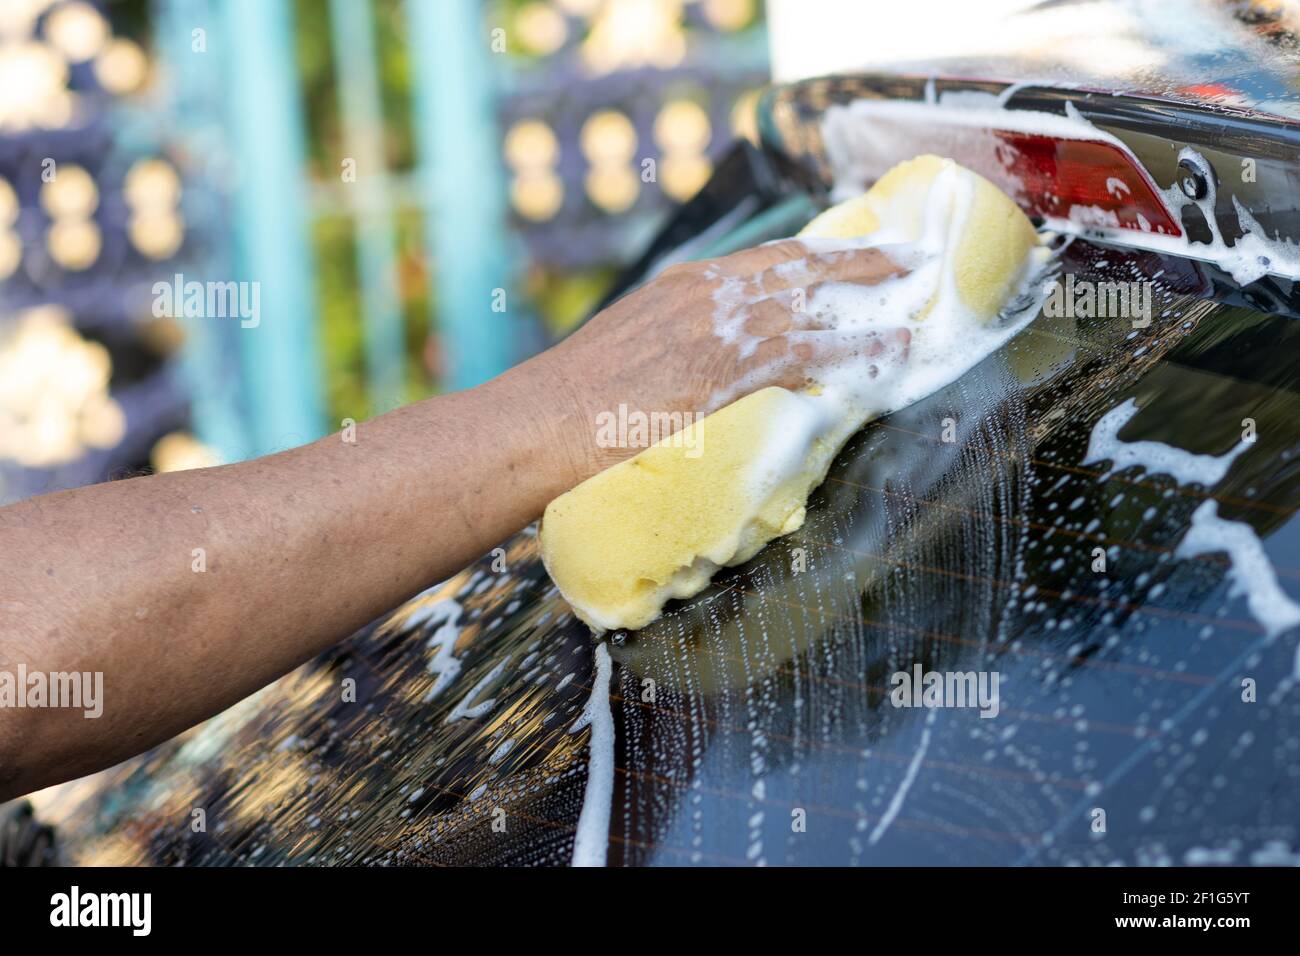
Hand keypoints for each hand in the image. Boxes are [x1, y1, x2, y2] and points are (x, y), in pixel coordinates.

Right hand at [524, 239, 908, 480]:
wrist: (542, 419)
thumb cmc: (572, 400)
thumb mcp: (626, 352)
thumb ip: (670, 346)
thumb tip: (696, 365)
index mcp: (682, 286)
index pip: (765, 259)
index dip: (815, 254)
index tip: (850, 250)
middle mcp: (707, 294)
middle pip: (800, 265)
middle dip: (858, 261)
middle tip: (905, 256)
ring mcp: (719, 328)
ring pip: (813, 303)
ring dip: (870, 300)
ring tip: (914, 298)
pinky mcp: (728, 368)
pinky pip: (808, 352)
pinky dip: (853, 350)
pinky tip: (886, 352)